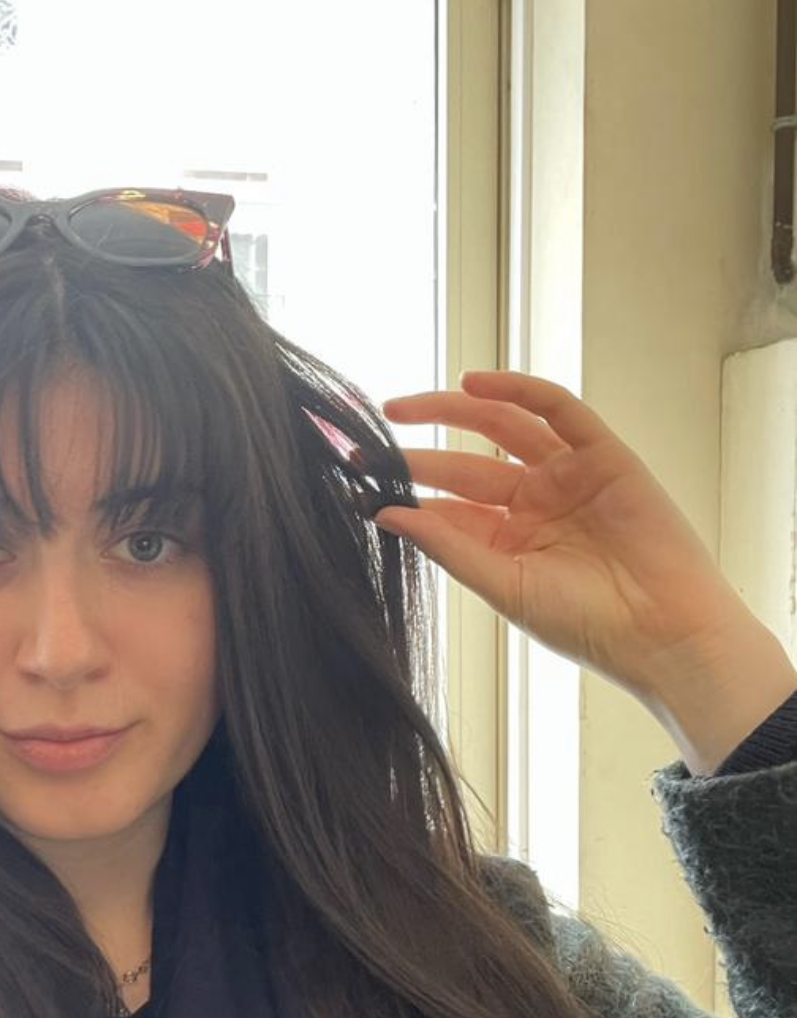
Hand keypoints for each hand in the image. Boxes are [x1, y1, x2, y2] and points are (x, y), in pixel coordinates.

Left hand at [374, 368, 754, 705]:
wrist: (663, 633)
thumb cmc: (588, 625)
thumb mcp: (504, 587)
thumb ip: (449, 547)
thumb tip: (387, 514)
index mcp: (509, 542)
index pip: (446, 506)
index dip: (403, 493)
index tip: (355, 487)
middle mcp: (535, 504)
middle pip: (465, 464)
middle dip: (415, 453)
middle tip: (364, 444)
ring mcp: (568, 476)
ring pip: (503, 428)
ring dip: (452, 410)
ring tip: (401, 408)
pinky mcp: (603, 454)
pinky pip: (557, 410)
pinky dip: (518, 390)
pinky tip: (474, 384)